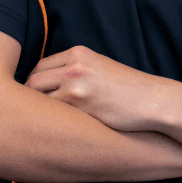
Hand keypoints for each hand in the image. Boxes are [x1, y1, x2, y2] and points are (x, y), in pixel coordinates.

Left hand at [25, 45, 167, 131]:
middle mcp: (74, 67)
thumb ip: (73, 68)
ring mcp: (76, 88)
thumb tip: (45, 82)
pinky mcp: (81, 109)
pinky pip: (54, 117)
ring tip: (42, 123)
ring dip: (39, 113)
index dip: (34, 82)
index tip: (37, 95)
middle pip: (33, 82)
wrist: (150, 100)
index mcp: (78, 53)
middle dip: (30, 98)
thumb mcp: (99, 65)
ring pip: (39, 101)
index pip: (40, 66)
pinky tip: (57, 129)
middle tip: (35, 112)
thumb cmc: (125, 87)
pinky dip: (52, 123)